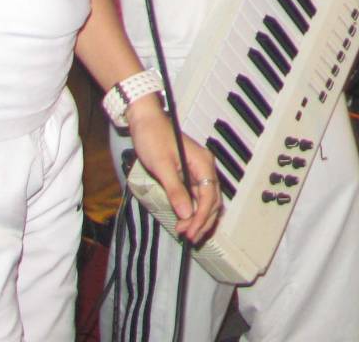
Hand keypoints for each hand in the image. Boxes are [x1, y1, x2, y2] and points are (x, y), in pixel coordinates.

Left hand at [127, 99, 222, 243]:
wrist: (146, 121)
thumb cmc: (153, 138)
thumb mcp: (162, 166)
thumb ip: (175, 190)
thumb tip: (186, 213)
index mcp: (203, 163)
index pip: (209, 196)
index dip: (201, 217)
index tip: (190, 232)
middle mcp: (205, 166)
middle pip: (212, 199)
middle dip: (203, 220)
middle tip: (188, 237)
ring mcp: (198, 169)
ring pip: (206, 199)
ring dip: (198, 217)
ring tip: (186, 232)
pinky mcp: (189, 172)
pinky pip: (196, 194)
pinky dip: (192, 208)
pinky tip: (185, 218)